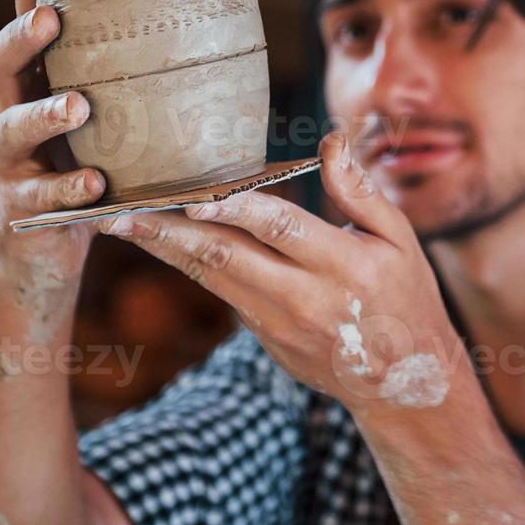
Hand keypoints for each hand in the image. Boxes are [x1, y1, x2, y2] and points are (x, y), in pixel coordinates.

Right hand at [0, 0, 106, 289]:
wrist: (39, 256)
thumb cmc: (76, 173)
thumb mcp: (95, 124)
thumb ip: (118, 85)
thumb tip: (177, 29)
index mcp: (30, 87)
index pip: (23, 27)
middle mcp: (9, 115)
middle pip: (0, 64)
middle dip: (23, 36)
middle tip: (53, 17)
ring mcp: (8, 164)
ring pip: (14, 129)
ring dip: (46, 114)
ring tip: (78, 106)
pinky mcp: (21, 211)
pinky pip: (45, 198)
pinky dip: (70, 191)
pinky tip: (96, 186)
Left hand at [98, 132, 465, 412]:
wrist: (403, 384)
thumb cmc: (405, 297)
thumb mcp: (400, 241)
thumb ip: (360, 191)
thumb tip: (330, 141)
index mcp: (343, 265)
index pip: (280, 229)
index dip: (235, 211)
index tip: (193, 197)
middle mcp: (304, 297)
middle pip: (225, 257)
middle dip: (168, 233)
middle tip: (118, 213)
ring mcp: (279, 323)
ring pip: (211, 277)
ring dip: (163, 250)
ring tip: (119, 223)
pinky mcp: (264, 338)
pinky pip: (224, 293)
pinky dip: (189, 266)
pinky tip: (160, 242)